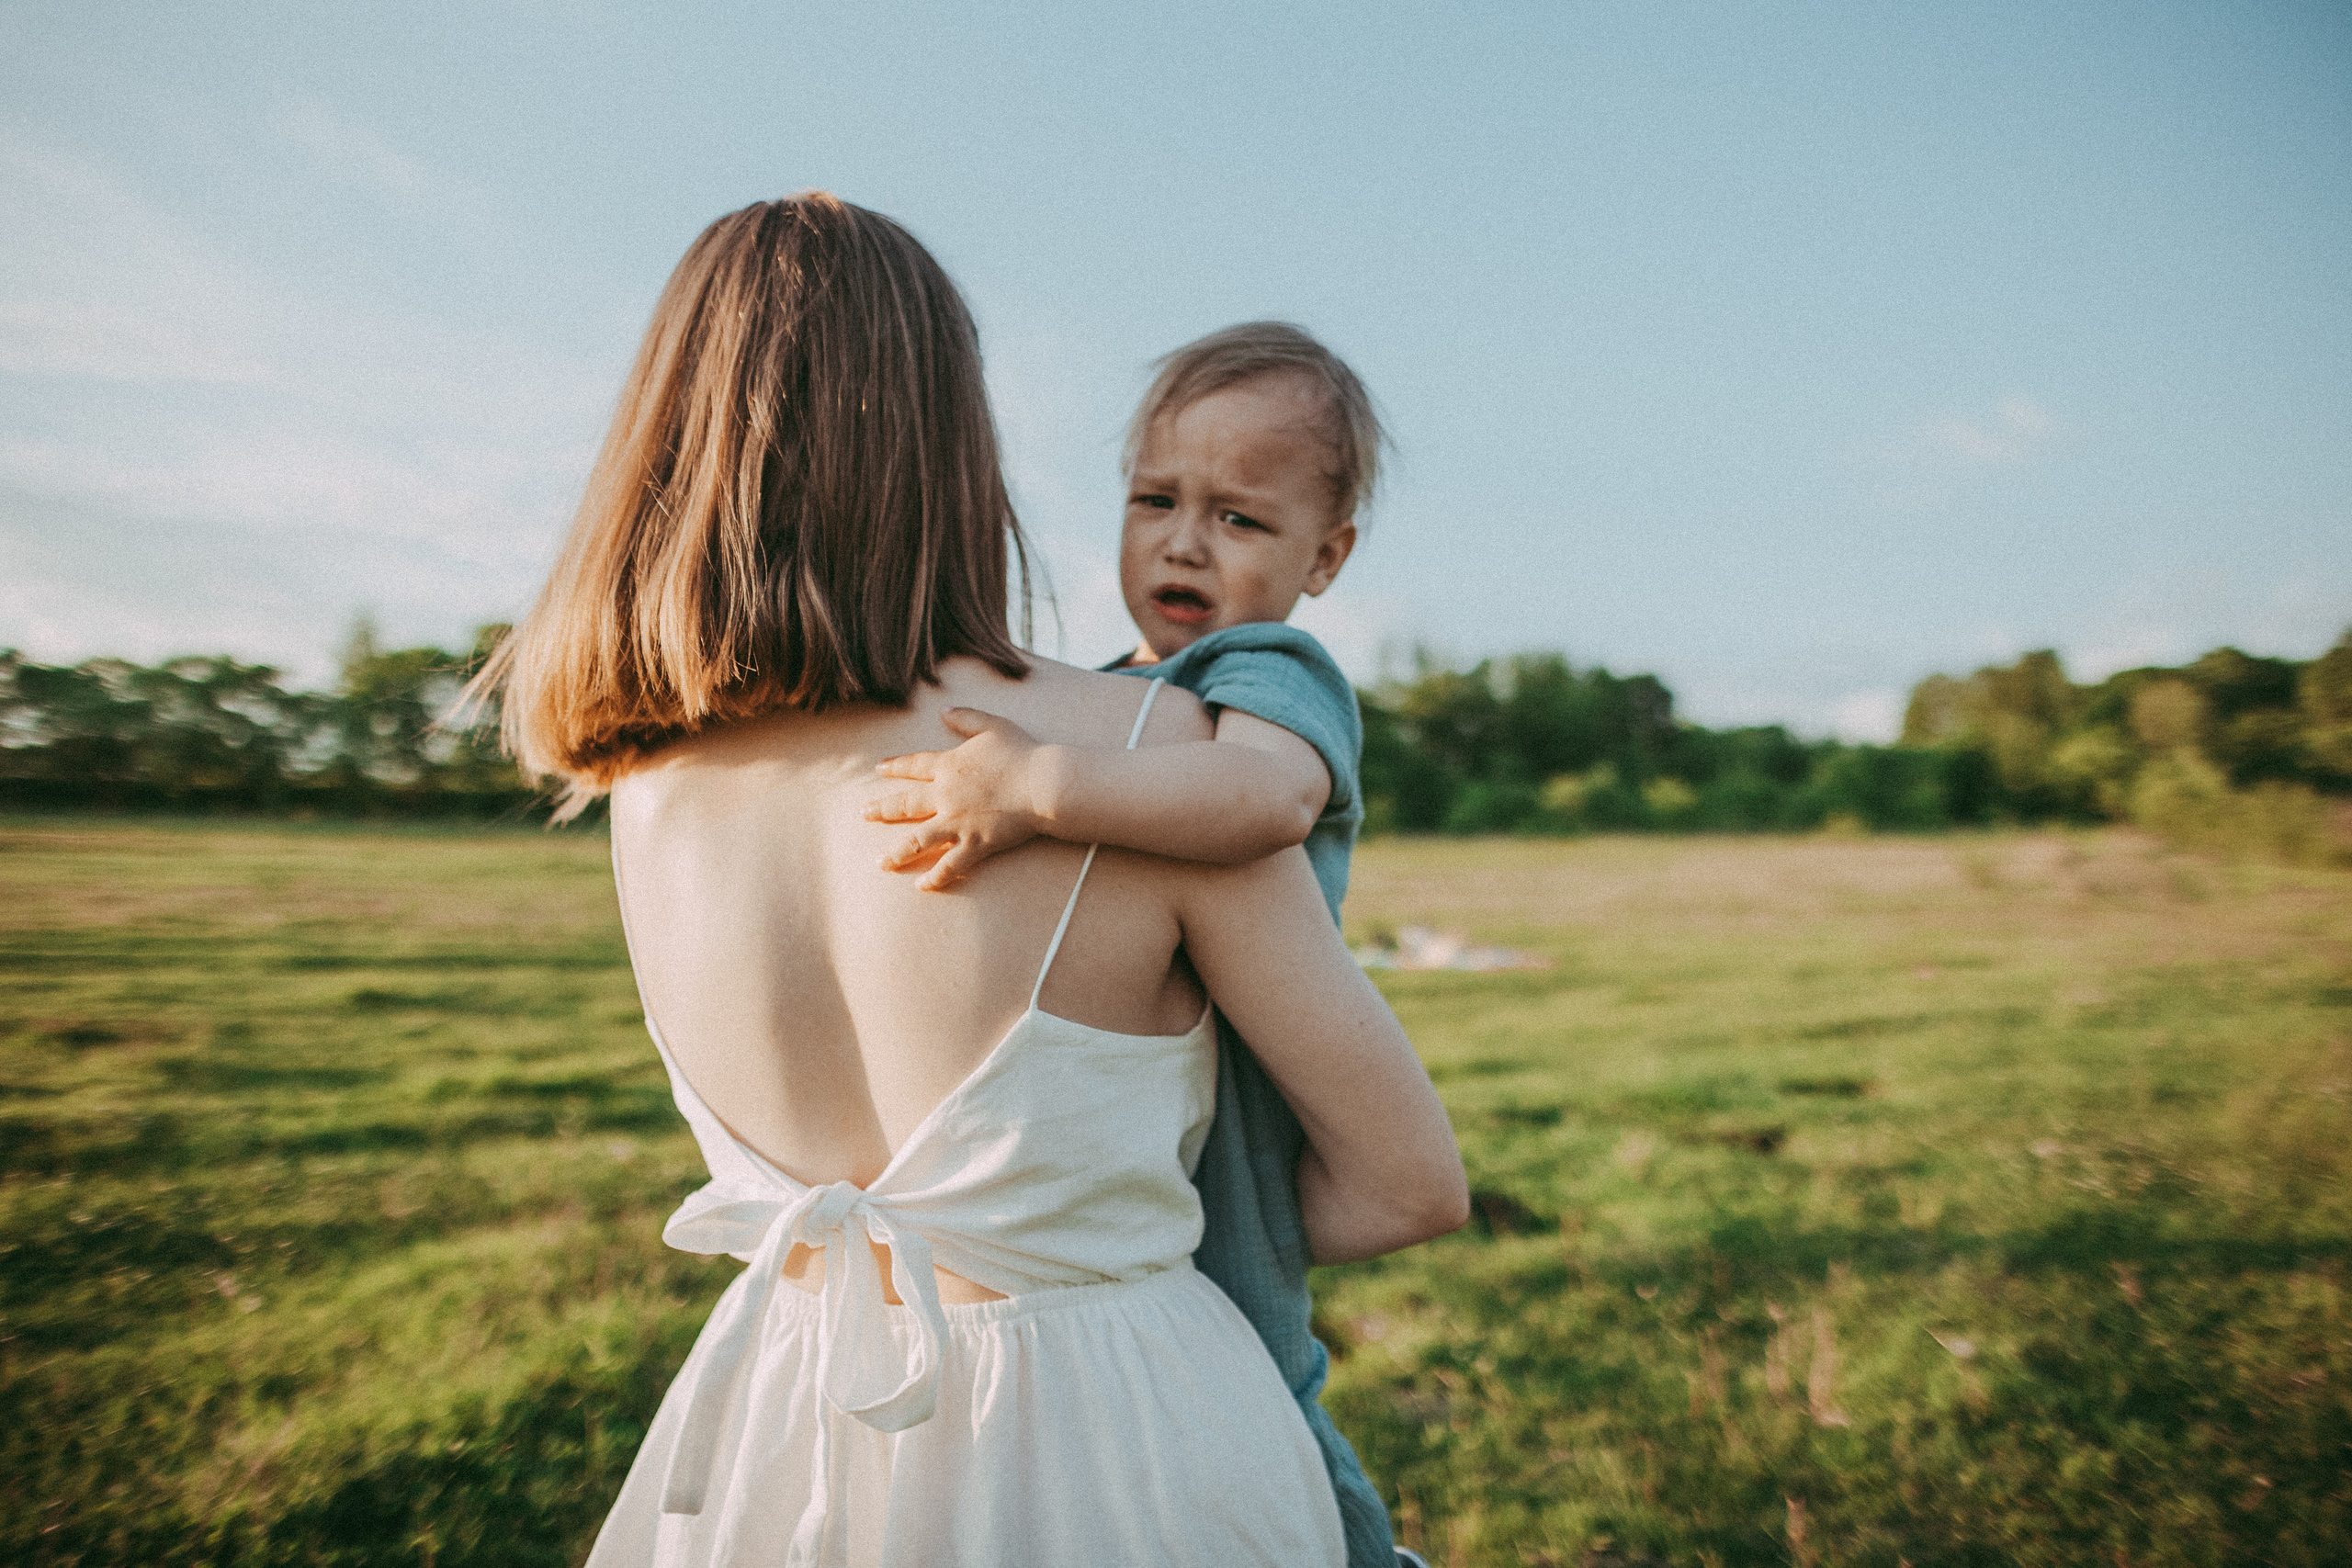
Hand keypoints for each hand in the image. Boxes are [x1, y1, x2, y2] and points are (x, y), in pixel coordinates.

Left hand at [865, 708, 1047, 890]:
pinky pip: (949, 865)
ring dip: (897, 853)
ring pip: (918, 841)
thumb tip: (944, 711)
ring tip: (881, 862)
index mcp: (949, 766)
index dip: (895, 766)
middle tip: (864, 814)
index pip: (914, 765)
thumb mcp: (993, 726)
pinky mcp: (975, 844)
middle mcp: (946, 795)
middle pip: (906, 804)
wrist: (1043, 784)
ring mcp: (958, 823)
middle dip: (882, 809)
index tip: (879, 769)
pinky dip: (935, 877)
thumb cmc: (1022, 753)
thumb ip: (966, 718)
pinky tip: (921, 886)